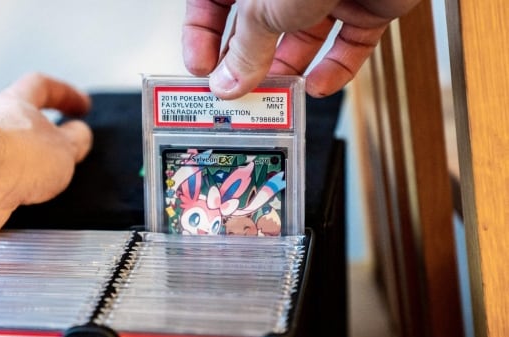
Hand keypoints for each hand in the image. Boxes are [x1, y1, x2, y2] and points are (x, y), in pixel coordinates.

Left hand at [0, 73, 91, 245]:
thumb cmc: (11, 156)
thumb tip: (80, 135)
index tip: (81, 106)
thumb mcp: (64, 147)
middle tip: (60, 158)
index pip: (41, 87)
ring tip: (40, 196)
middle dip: (39, 144)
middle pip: (17, 128)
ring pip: (3, 166)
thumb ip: (75, 140)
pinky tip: (16, 215)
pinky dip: (4, 206)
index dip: (64, 94)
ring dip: (22, 180)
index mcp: (15, 107)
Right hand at [182, 0, 420, 98]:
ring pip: (302, 38)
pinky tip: (318, 87)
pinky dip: (335, 69)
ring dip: (289, 70)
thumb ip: (244, 50)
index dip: (202, 36)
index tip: (202, 69)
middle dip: (248, 61)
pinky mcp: (365, 4)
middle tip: (239, 91)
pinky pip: (348, 44)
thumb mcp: (262, 8)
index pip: (213, 2)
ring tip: (278, 95)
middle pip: (257, 24)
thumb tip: (227, 82)